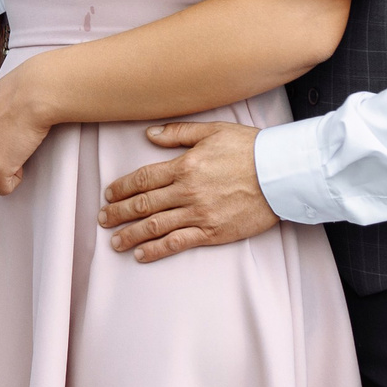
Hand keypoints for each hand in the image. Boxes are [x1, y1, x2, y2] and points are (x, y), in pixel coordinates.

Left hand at [98, 121, 275, 261]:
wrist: (284, 174)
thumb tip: (149, 133)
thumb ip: (178, 133)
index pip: (142, 179)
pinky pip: (178, 242)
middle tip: (102, 219)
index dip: (121, 188)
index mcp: (183, 166)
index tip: (108, 195)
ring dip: (131, 235)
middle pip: (142, 204)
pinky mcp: (213, 232)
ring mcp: (199, 214)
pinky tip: (141, 255)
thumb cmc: (251, 149)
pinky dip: (156, 250)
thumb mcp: (212, 131)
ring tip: (114, 242)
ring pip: (154, 226)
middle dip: (118, 213)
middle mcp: (186, 191)